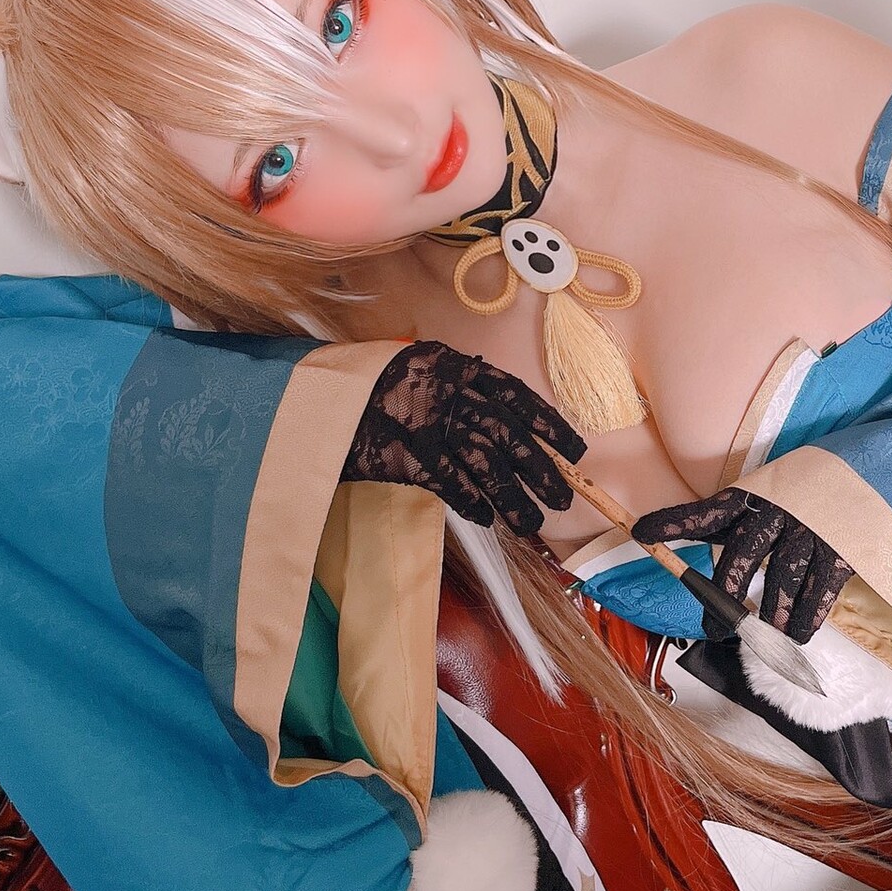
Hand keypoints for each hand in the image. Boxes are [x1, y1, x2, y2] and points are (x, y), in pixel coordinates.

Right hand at [343, 341, 585, 538]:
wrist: (317, 399)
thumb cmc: (374, 387)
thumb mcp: (421, 373)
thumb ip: (460, 392)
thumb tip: (507, 427)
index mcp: (455, 366)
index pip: (515, 395)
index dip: (548, 424)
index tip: (574, 451)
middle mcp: (447, 391)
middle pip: (507, 434)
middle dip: (539, 470)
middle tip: (561, 500)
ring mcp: (427, 422)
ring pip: (484, 463)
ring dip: (511, 497)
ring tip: (530, 523)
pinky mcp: (405, 454)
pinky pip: (449, 482)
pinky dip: (470, 501)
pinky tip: (486, 518)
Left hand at [631, 488, 852, 642]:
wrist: (878, 470)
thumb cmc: (815, 491)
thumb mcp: (774, 494)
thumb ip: (738, 519)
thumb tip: (692, 549)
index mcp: (759, 495)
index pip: (711, 509)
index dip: (676, 521)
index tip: (642, 533)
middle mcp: (781, 509)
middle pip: (743, 553)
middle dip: (724, 595)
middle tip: (715, 629)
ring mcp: (814, 527)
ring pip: (782, 578)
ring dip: (771, 614)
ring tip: (767, 634)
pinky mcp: (844, 547)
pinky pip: (820, 591)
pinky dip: (806, 618)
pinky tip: (798, 634)